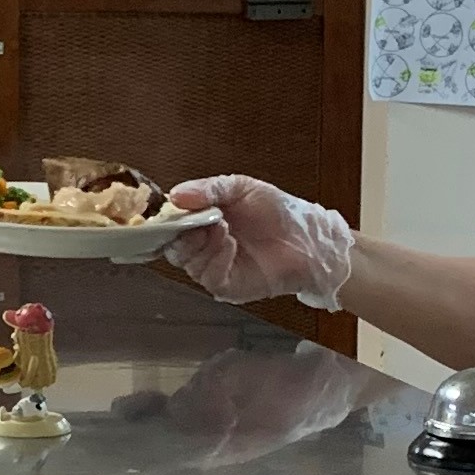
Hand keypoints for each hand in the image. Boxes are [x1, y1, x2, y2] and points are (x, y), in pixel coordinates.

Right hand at [162, 175, 355, 306]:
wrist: (306, 237)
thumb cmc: (277, 211)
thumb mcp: (240, 188)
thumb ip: (208, 190)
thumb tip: (175, 194)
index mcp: (203, 222)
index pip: (173, 225)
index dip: (169, 219)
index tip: (173, 208)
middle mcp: (205, 247)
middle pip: (175, 248)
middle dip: (182, 233)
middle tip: (197, 221)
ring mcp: (216, 268)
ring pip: (189, 263)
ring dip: (202, 244)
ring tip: (223, 228)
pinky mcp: (228, 286)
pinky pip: (209, 278)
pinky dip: (216, 260)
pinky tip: (230, 245)